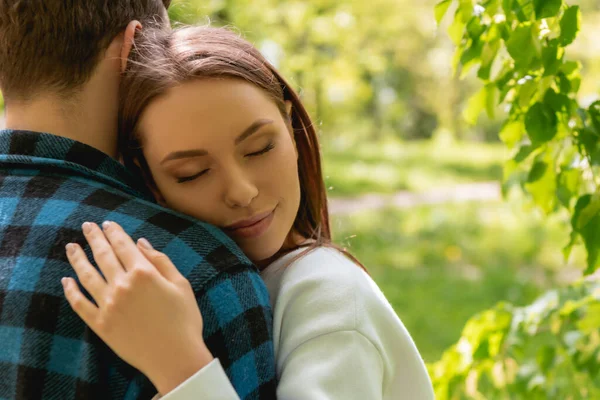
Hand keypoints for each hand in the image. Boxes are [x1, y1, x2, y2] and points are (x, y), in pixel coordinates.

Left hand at [62, 221, 213, 394]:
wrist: (174, 357)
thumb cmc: (184, 320)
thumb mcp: (181, 285)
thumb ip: (161, 261)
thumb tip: (141, 243)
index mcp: (143, 273)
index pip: (123, 245)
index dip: (114, 232)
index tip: (107, 223)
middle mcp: (122, 285)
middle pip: (103, 256)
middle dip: (94, 238)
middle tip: (87, 225)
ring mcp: (108, 305)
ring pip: (87, 276)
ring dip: (77, 259)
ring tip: (70, 246)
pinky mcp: (100, 324)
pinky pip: (80, 304)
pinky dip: (71, 291)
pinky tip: (66, 281)